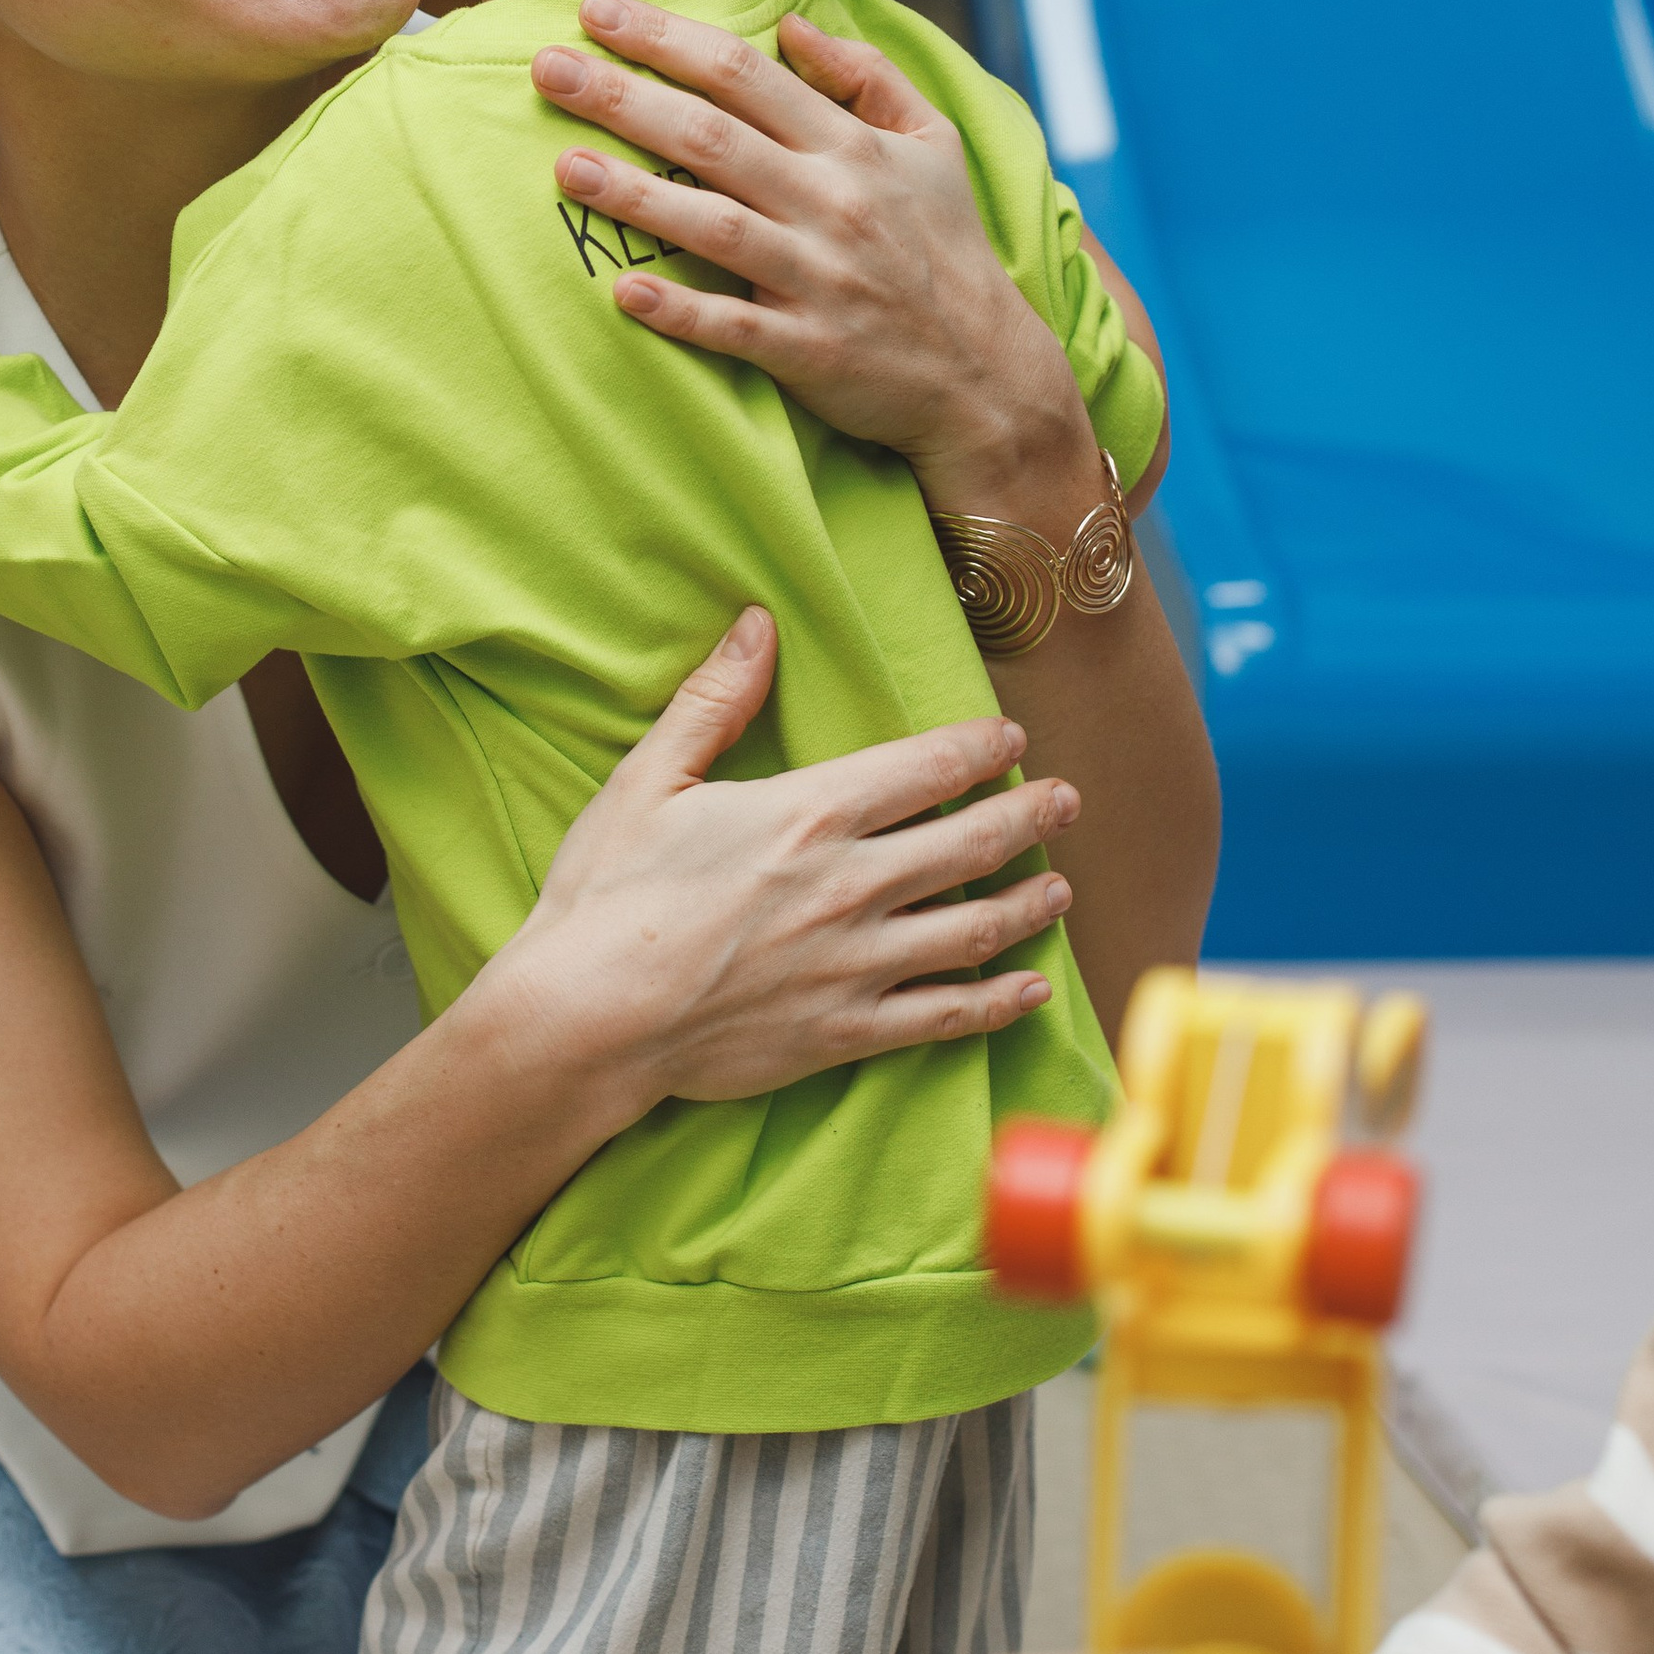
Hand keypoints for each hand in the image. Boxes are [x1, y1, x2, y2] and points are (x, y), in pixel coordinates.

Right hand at [492, 604, 1079, 1115]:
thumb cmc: (607, 895)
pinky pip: (946, 1016)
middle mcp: (850, 885)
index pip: (927, 767)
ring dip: (1029, 905)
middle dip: (1031, 815)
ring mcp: (856, 964)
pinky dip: (999, 1002)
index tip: (1012, 736)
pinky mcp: (847, 1031)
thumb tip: (758, 623)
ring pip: (975, 928)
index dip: (981, 747)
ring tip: (1061, 888)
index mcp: (808, 813)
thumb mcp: (649, 778)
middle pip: (971, 843)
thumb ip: (715, 700)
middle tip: (1067, 800)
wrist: (586, 1019)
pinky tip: (1030, 989)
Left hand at [534, 0, 1099, 518]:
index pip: (745, 74)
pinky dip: (679, 311)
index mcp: (853, 148)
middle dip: (622, 97)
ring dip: (634, 195)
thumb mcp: (933, 146)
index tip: (596, 10)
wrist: (988, 376)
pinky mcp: (810, 350)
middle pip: (711, 137)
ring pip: (713, 226)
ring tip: (564, 167)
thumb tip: (795, 22)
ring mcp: (820, 278)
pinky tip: (623, 292)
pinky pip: (733, 328)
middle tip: (546, 67)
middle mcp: (833, 203)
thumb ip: (867, 77)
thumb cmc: (947, 250)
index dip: (667, 38)